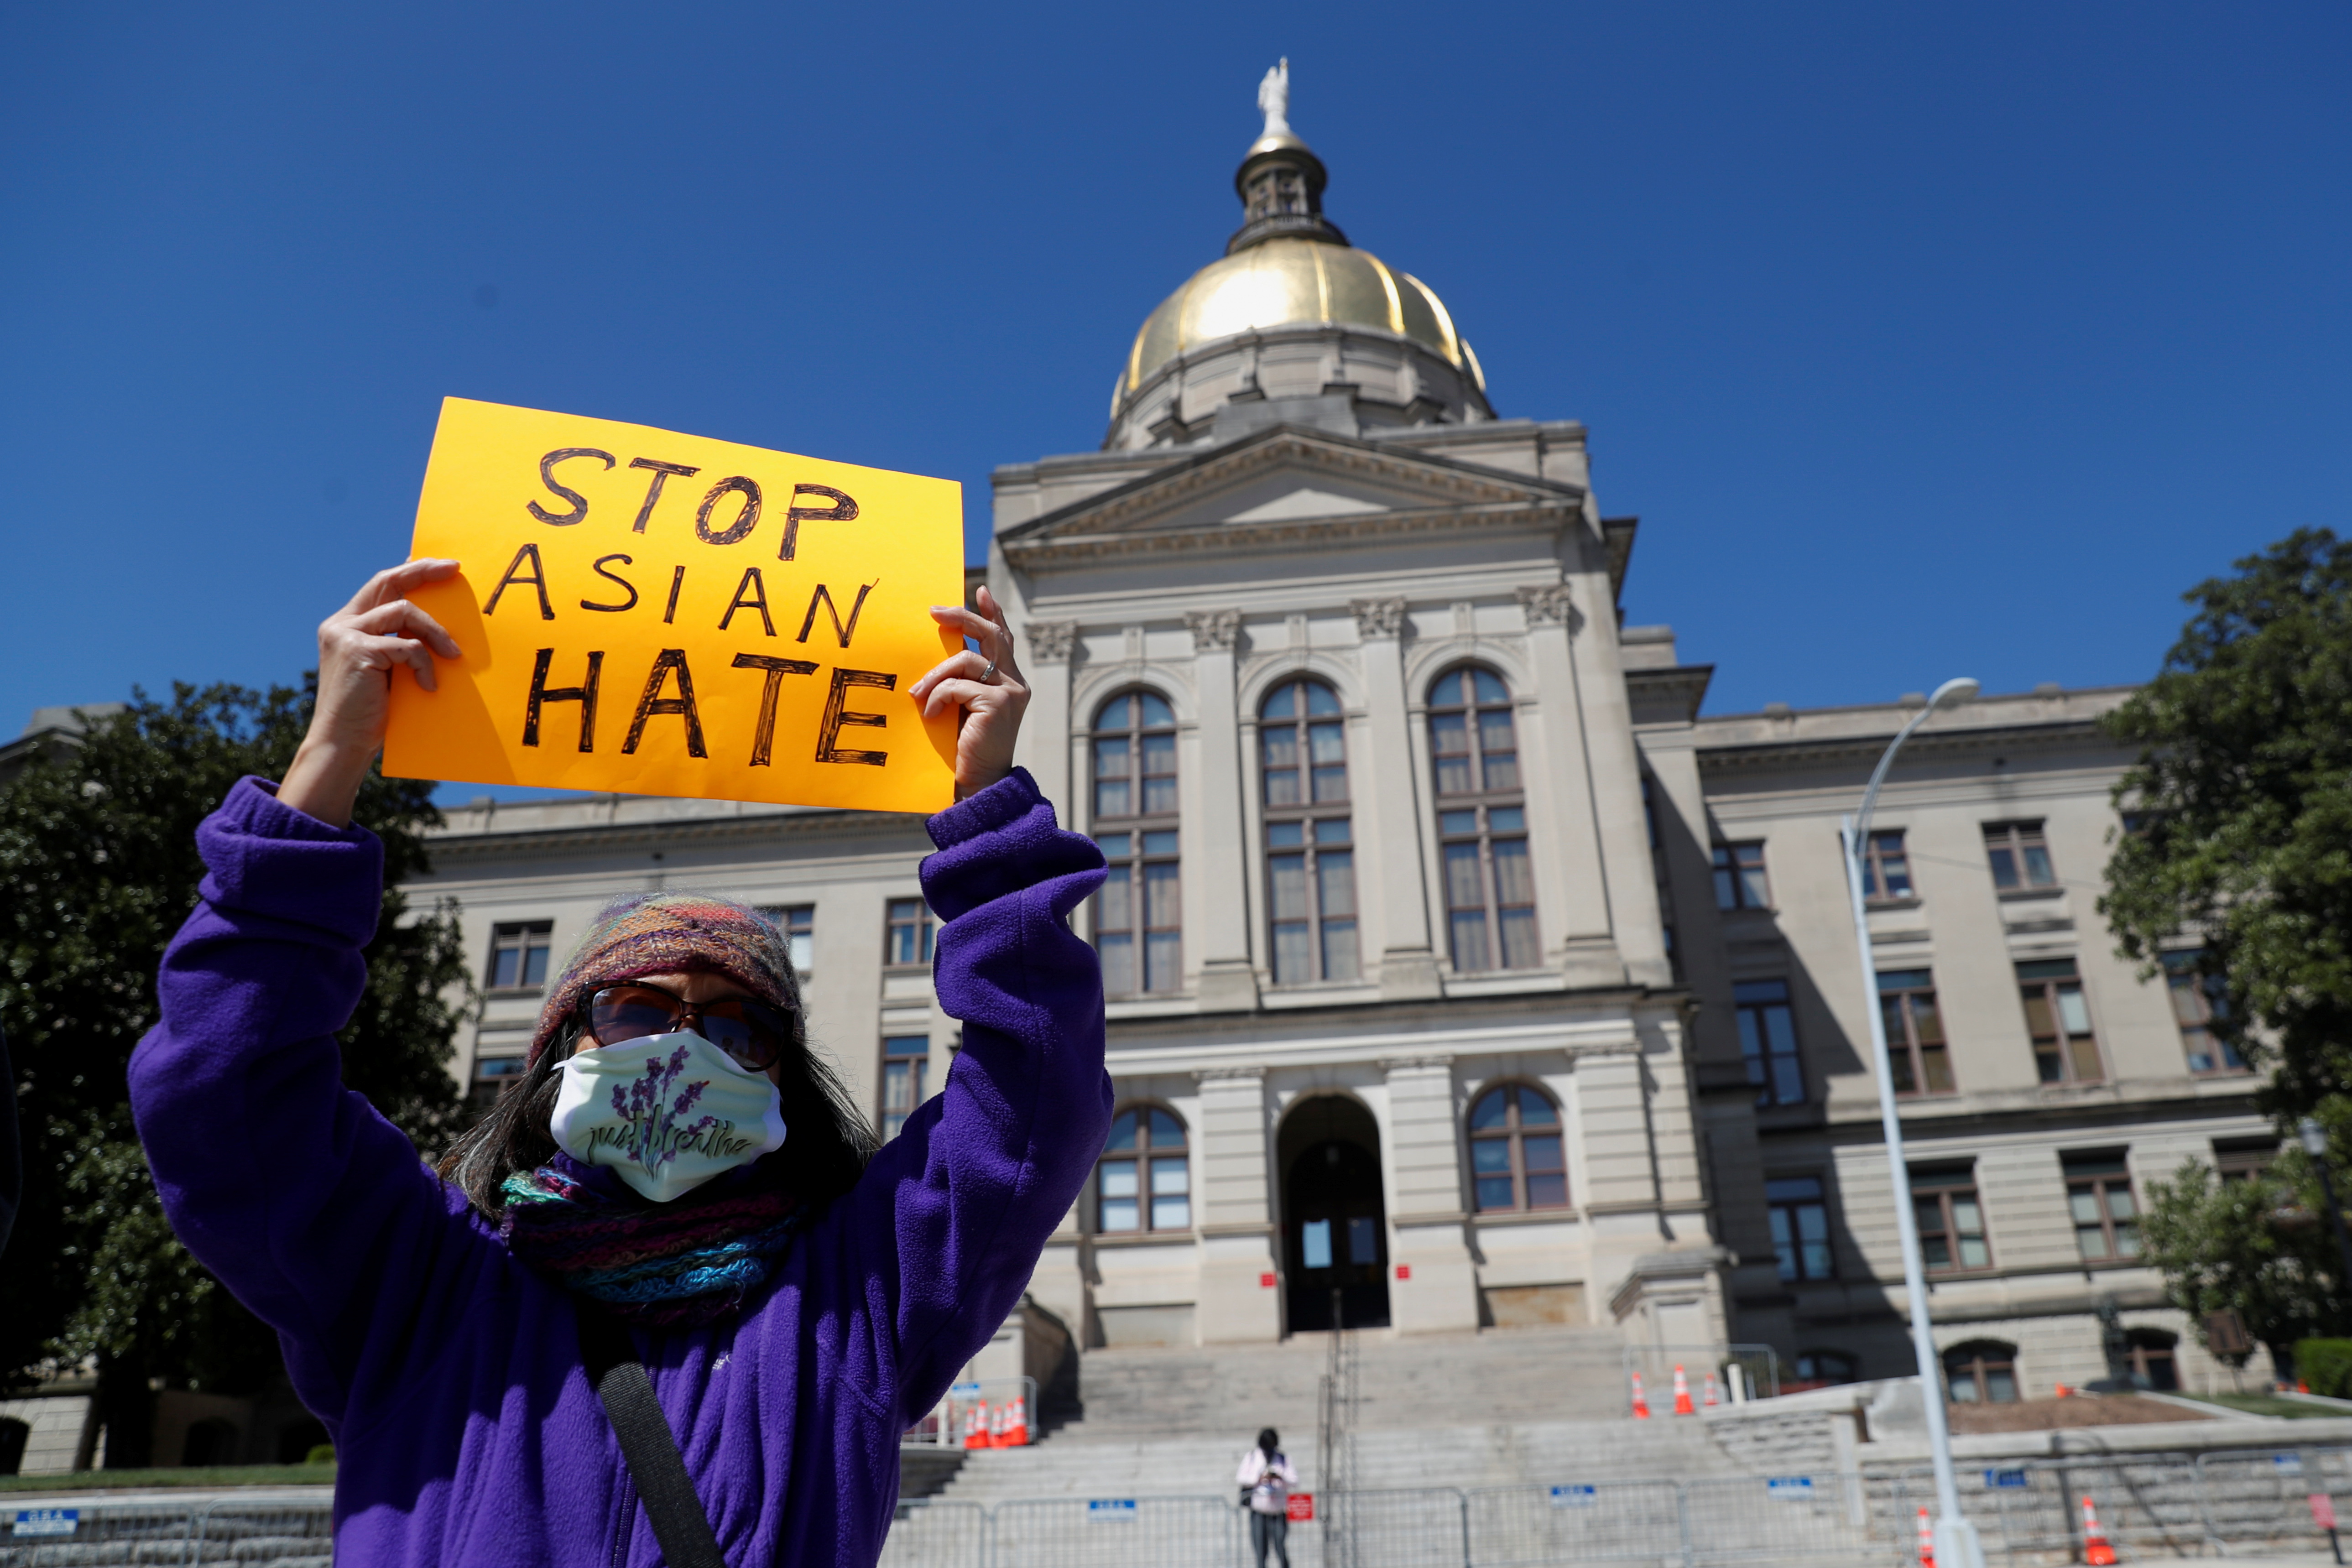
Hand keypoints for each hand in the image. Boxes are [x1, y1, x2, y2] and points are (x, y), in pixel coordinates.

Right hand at [279, 559, 463, 826]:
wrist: (343, 744)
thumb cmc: (372, 712)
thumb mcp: (388, 670)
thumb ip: (400, 643)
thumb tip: (439, 627)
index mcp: (347, 625)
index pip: (382, 585)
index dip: (411, 571)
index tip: (441, 565)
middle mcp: (341, 624)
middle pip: (388, 582)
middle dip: (423, 571)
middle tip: (455, 569)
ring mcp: (345, 635)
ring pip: (403, 612)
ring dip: (435, 632)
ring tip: (454, 655)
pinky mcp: (356, 652)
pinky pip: (406, 646)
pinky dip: (424, 664)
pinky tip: (429, 686)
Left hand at [909, 584, 1028, 799]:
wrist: (980, 784)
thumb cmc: (966, 749)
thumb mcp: (964, 708)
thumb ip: (962, 682)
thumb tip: (938, 655)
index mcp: (1010, 683)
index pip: (1003, 639)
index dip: (993, 613)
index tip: (980, 591)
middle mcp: (1016, 684)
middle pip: (991, 635)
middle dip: (963, 617)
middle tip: (934, 611)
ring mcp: (1010, 692)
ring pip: (965, 661)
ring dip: (934, 675)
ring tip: (917, 694)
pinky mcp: (997, 703)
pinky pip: (956, 685)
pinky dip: (937, 697)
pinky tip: (931, 715)